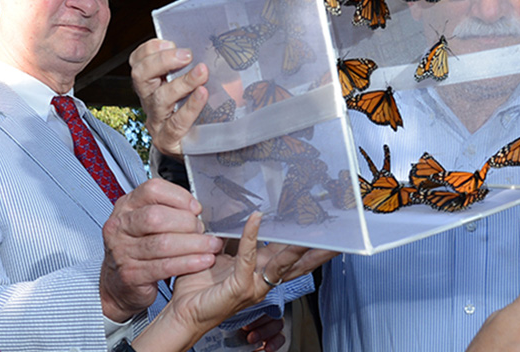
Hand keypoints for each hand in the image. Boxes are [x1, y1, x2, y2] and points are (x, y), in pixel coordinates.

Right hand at [100, 179, 222, 321]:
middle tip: (202, 230)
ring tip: (210, 246)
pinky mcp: (130, 275)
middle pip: (156, 216)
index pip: (152, 190)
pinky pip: (165, 266)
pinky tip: (202, 261)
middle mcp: (120, 226)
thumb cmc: (139, 248)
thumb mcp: (146, 222)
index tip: (196, 208)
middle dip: (187, 223)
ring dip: (194, 244)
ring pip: (163, 243)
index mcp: (126, 206)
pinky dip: (188, 263)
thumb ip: (168, 210)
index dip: (179, 197)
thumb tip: (198, 208)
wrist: (119, 284)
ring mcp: (122, 251)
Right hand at [130, 39, 209, 157]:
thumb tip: (212, 47)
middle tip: (186, 55)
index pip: (138, 61)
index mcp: (151, 84)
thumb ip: (193, 69)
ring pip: (159, 98)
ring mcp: (157, 122)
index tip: (171, 42)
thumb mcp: (191, 86)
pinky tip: (202, 95)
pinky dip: (190, 107)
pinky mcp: (168, 141)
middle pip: (140, 76)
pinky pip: (176, 123)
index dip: (150, 49)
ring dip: (181, 83)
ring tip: (201, 73)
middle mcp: (149, 101)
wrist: (197, 151)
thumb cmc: (197, 113)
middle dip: (162, 61)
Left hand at [135, 213, 336, 351]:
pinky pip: (248, 256)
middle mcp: (263, 279)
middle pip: (299, 262)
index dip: (307, 241)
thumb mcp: (220, 252)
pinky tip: (256, 219)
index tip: (320, 224)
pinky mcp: (240, 286)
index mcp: (262, 270)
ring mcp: (255, 285)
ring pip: (283, 261)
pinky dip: (252, 236)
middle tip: (336, 233)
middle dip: (319, 248)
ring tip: (311, 228)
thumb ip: (232, 234)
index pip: (290, 253)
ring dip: (298, 244)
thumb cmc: (200, 286)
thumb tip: (235, 208)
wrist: (184, 311)